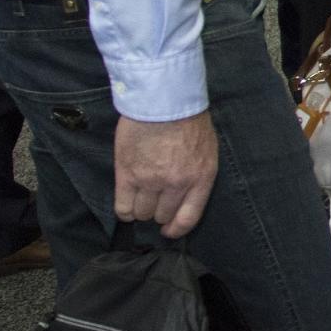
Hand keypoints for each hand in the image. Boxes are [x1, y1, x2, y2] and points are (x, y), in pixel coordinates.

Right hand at [114, 112, 217, 238]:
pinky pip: (123, 206)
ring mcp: (151, 181)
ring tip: (140, 196)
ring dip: (140, 209)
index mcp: (201, 177)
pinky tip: (126, 203)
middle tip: (154, 200)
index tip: (169, 230)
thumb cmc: (188, 120)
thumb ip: (197, 174)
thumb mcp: (207, 148)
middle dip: (158, 211)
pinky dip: (124, 210)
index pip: (189, 217)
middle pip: (162, 215)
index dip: (177, 228)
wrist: (164, 100)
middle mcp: (177, 184)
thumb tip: (185, 194)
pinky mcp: (128, 174)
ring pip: (141, 213)